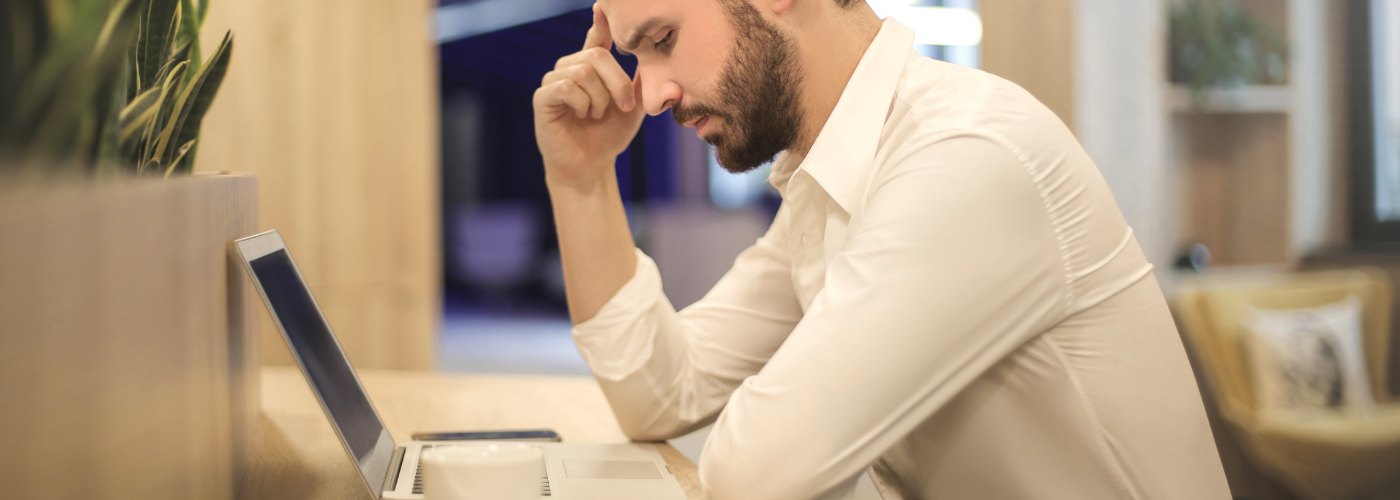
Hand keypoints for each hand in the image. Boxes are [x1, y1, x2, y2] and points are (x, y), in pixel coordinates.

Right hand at [534, 4, 643, 189]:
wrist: (591, 166)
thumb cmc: (610, 136)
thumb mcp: (633, 107)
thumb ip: (638, 81)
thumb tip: (650, 55)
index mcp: (590, 68)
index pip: (596, 38)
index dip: (601, 23)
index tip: (603, 7)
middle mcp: (569, 68)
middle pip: (595, 55)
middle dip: (617, 82)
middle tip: (624, 106)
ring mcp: (553, 82)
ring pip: (582, 70)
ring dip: (600, 97)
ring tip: (598, 115)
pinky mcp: (542, 98)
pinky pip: (565, 86)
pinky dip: (582, 102)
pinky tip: (583, 114)